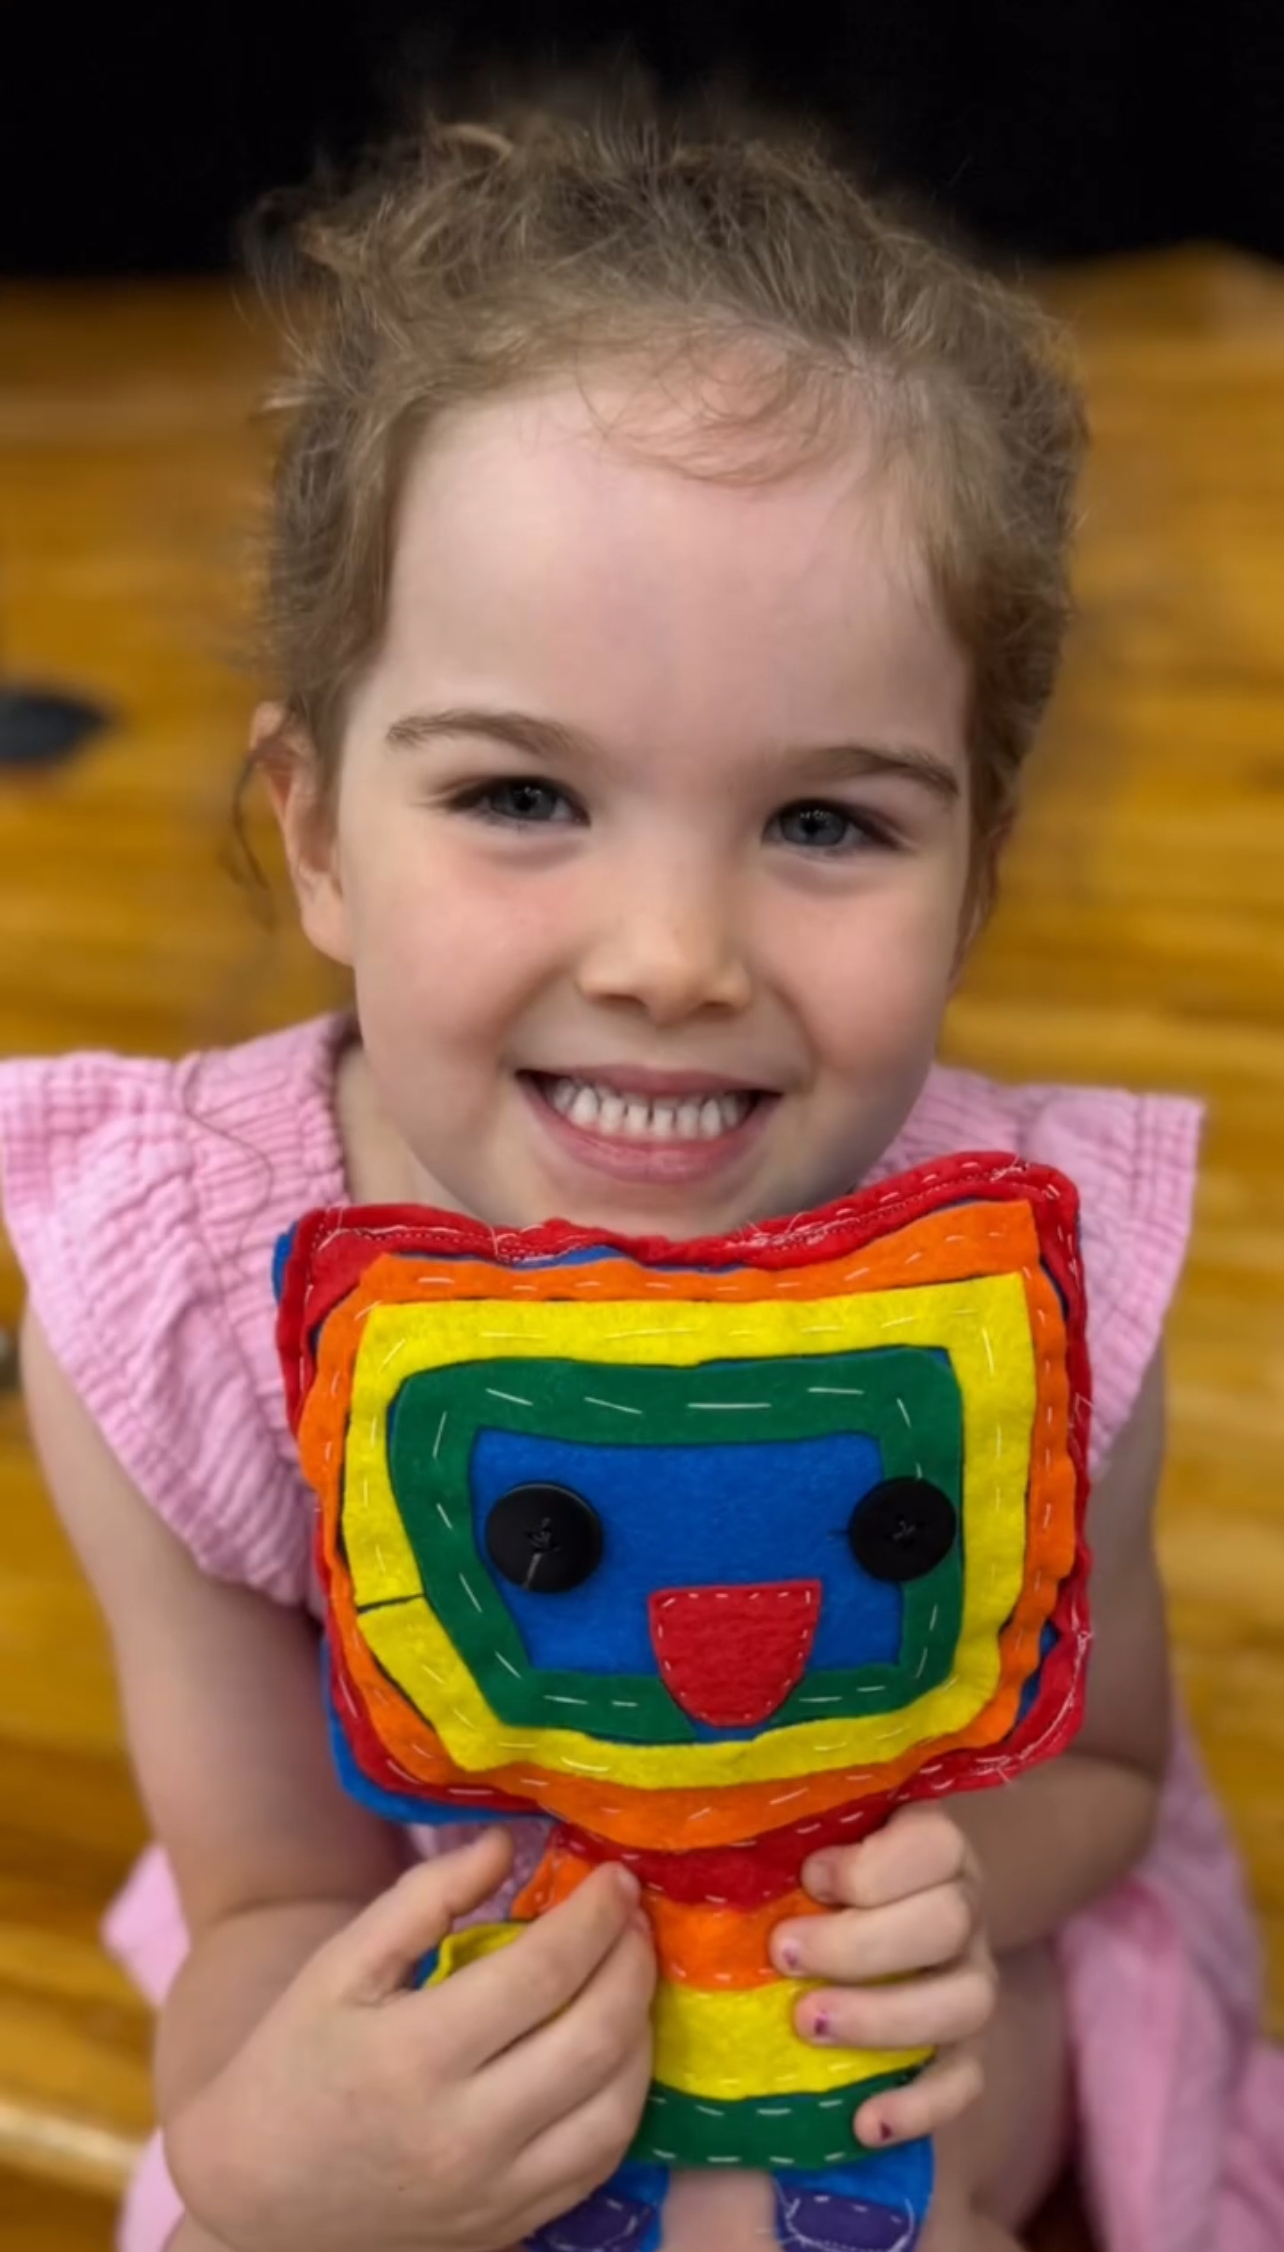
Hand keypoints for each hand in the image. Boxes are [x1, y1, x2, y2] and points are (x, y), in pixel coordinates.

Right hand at [168, 1830, 655, 2251]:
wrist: (258, 2205)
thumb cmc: (293, 2068)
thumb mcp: (338, 1969)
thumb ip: (424, 1899)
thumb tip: (506, 1845)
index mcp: (415, 2056)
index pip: (543, 1971)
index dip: (594, 1915)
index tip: (613, 1876)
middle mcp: (467, 2132)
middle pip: (595, 2035)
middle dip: (632, 1961)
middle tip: (632, 1915)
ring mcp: (496, 2189)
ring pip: (615, 2104)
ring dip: (642, 2027)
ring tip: (631, 1973)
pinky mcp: (511, 2224)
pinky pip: (600, 2159)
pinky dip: (625, 2095)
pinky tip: (615, 2048)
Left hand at [769, 1805, 994, 2150]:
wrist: (827, 1942)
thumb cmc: (798, 1878)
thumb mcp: (790, 1841)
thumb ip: (764, 1832)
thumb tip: (679, 1836)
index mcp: (928, 1845)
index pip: (938, 1843)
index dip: (876, 1864)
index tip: (808, 1876)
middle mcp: (963, 1908)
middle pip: (950, 1921)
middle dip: (859, 1943)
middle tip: (782, 1954)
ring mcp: (969, 1979)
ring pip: (967, 2001)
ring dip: (884, 2018)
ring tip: (806, 2024)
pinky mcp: (965, 2048)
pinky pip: (966, 2080)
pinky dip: (920, 2104)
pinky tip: (864, 2121)